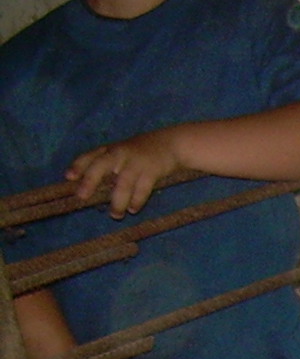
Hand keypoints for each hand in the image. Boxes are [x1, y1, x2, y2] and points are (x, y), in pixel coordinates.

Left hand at [69, 128, 186, 217]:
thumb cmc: (142, 152)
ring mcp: (136, 162)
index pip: (90, 156)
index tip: (68, 178)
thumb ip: (109, 166)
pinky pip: (142, 188)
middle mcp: (120, 154)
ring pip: (123, 183)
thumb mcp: (123, 153)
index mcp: (110, 150)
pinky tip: (133, 209)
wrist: (172, 144)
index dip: (78, 166)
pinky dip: (137, 200)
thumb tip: (93, 189)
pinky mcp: (152, 170)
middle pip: (101, 166)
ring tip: (115, 215)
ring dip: (118, 201)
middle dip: (90, 180)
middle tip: (82, 197)